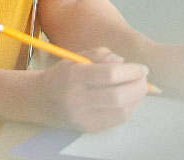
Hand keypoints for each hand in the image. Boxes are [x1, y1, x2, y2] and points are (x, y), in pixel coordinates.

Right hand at [30, 46, 148, 131]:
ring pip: (121, 112)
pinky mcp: (88, 129)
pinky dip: (128, 109)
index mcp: (74, 76)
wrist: (38, 99)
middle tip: (144, 79)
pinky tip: (129, 99)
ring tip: (138, 88)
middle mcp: (78, 99)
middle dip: (138, 87)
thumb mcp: (76, 57)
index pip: (110, 74)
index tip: (142, 68)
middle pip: (118, 96)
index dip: (131, 71)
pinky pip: (116, 121)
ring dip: (136, 100)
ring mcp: (83, 117)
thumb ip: (101, 55)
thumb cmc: (61, 74)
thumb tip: (124, 62)